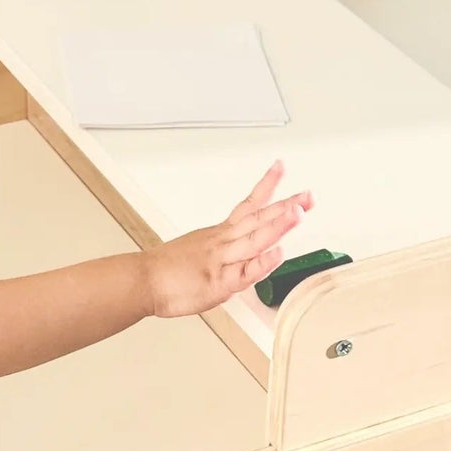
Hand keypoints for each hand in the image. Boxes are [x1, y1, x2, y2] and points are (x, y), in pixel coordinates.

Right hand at [142, 162, 311, 317]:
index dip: (267, 186)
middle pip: (258, 219)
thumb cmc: (167, 270)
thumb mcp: (198, 250)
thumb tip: (235, 250)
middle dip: (286, 206)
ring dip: (278, 225)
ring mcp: (222, 261)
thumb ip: (222, 249)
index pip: (248, 205)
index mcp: (219, 234)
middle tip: (308, 196)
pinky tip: (278, 253)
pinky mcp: (219, 283)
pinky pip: (245, 272)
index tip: (281, 167)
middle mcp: (223, 242)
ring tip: (299, 213)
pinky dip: (263, 262)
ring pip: (254, 240)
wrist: (142, 280)